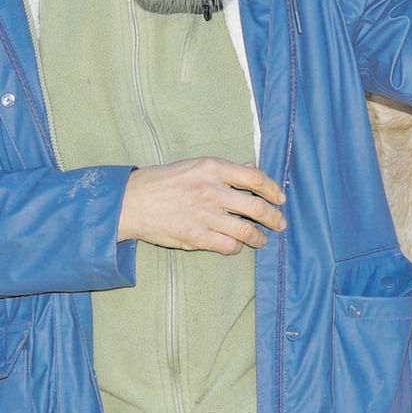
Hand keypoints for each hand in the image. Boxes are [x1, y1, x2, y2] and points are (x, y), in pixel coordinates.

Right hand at [117, 158, 285, 254]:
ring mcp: (205, 215)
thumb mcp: (193, 166)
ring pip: (247, 231)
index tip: (279, 197)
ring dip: (259, 237)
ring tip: (262, 239)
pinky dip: (237, 246)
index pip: (255, 178)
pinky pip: (229, 245)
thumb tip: (250, 168)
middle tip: (279, 223)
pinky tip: (236, 245)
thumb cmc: (162, 182)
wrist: (131, 202)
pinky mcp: (196, 237)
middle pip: (256, 207)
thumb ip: (224, 170)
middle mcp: (212, 190)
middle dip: (274, 218)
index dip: (272, 189)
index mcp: (212, 168)